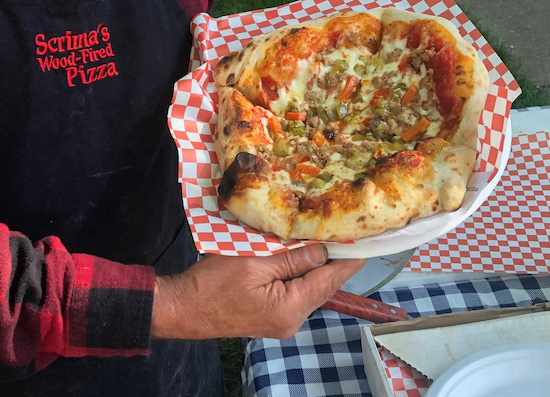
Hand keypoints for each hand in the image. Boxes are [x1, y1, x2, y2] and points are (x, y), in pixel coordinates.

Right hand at [151, 244, 364, 340]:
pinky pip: (293, 290)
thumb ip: (290, 258)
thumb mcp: (253, 263)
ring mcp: (280, 319)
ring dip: (317, 264)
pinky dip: (299, 271)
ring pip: (308, 287)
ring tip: (328, 236)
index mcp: (290, 308)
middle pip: (322, 286)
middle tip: (349, 231)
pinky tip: (300, 253)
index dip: (348, 259)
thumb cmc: (212, 285)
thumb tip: (322, 250)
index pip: (329, 280)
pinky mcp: (269, 314)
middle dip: (335, 259)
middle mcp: (291, 319)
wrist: (182, 308)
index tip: (367, 240)